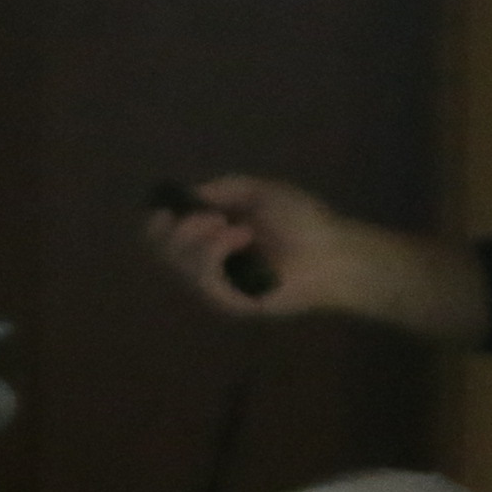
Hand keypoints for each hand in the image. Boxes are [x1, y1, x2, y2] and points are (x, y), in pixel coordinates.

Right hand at [142, 174, 341, 318]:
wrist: (334, 252)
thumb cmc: (303, 220)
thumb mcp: (259, 191)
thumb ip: (222, 189)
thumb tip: (188, 193)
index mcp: (210, 235)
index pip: (163, 234)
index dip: (157, 221)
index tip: (166, 208)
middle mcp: (206, 262)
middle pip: (162, 251)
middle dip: (179, 229)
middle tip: (212, 217)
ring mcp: (216, 285)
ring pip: (180, 264)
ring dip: (202, 239)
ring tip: (239, 229)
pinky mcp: (229, 303)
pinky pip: (204, 279)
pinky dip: (217, 252)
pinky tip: (242, 237)